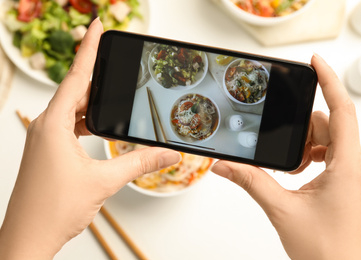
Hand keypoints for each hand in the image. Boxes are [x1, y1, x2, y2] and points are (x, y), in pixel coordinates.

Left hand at [0, 18, 180, 259]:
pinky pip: (69, 124)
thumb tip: (166, 153)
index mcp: (54, 126)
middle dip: (96, 74)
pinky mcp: (49, 151)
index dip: (88, 49)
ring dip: (92, 100)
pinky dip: (86, 119)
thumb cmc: (53, 210)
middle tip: (115, 60)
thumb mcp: (104, 182)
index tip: (97, 27)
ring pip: (72, 108)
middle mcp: (46, 127)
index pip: (75, 77)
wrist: (28, 237)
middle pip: (75, 90)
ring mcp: (46, 139)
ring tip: (114, 93)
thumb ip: (138, 163)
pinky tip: (100, 125)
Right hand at [212, 54, 360, 259]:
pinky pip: (332, 152)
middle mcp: (357, 163)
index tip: (316, 62)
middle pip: (328, 124)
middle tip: (282, 151)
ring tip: (290, 171)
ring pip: (329, 139)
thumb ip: (250, 181)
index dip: (329, 81)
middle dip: (301, 130)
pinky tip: (297, 174)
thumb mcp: (281, 209)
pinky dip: (312, 155)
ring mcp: (355, 172)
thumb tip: (225, 165)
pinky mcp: (350, 180)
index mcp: (347, 165)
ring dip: (305, 146)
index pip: (342, 110)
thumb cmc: (327, 250)